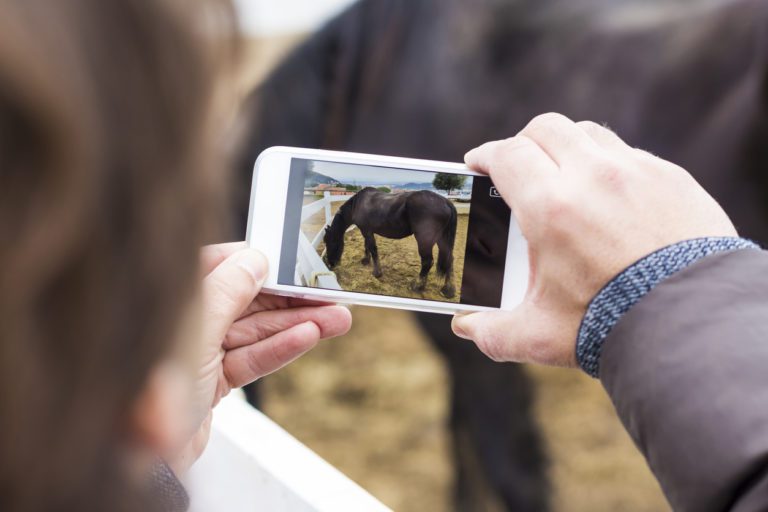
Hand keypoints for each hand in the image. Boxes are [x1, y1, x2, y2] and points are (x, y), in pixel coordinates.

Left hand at [173, 242, 351, 471]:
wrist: (147, 463)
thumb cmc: (153, 394)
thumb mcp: (195, 332)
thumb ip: (227, 293)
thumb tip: (253, 260)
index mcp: (168, 299)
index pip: (216, 264)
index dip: (255, 261)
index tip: (290, 259)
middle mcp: (183, 321)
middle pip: (244, 299)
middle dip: (289, 297)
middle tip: (328, 294)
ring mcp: (199, 352)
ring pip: (254, 330)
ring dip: (296, 324)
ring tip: (335, 319)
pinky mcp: (213, 381)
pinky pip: (251, 358)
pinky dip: (279, 349)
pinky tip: (308, 336)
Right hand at [452, 113, 735, 366]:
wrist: (692, 326)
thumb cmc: (610, 327)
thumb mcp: (539, 335)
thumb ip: (492, 332)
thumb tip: (464, 326)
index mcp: (549, 206)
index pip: (505, 155)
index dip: (484, 154)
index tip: (477, 162)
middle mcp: (591, 176)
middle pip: (544, 128)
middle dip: (522, 143)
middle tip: (516, 167)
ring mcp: (636, 171)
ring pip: (588, 132)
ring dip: (567, 145)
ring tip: (562, 174)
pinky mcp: (672, 178)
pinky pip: (630, 154)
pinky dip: (609, 164)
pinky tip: (609, 195)